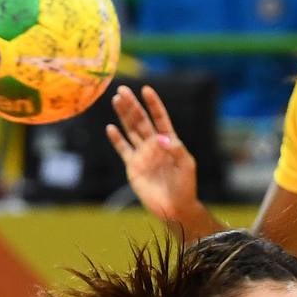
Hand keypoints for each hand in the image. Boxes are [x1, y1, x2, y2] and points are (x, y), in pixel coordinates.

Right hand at [106, 85, 198, 222]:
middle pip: (141, 121)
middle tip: (122, 90)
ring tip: (116, 100)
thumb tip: (161, 137)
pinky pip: (123, 149)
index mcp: (169, 142)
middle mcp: (154, 145)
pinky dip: (117, 139)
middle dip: (132, 105)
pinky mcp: (133, 166)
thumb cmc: (185, 186)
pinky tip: (110, 128)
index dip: (154, 105)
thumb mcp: (186, 166)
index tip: (146, 90)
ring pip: (131, 130)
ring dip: (123, 116)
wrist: (174, 206)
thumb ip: (175, 150)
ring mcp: (143, 154)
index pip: (160, 118)